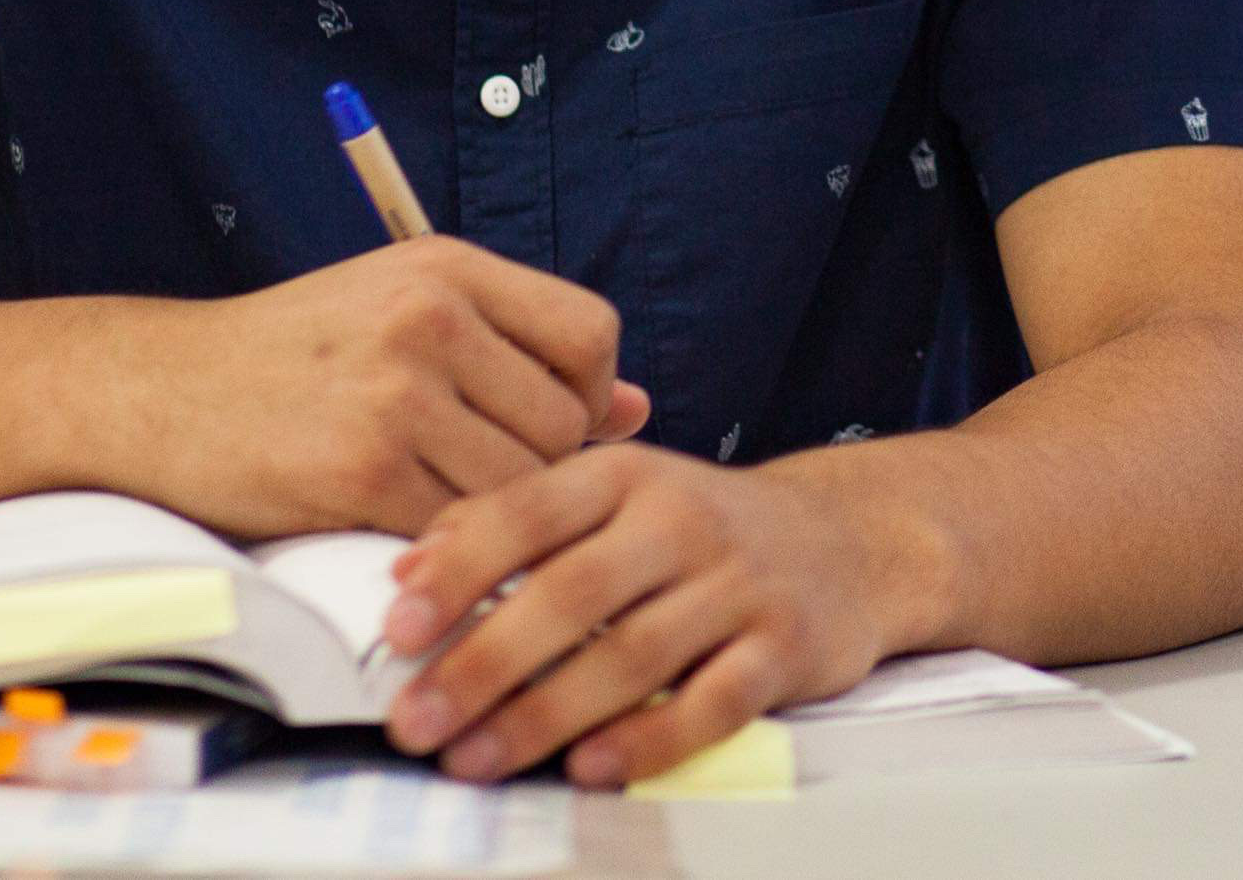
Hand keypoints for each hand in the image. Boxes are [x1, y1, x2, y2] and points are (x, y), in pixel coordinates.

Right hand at [93, 237, 651, 538]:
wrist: (152, 391)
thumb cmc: (291, 357)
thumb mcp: (403, 312)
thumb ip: (518, 351)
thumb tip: (638, 410)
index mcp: (447, 267)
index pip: (591, 334)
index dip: (590, 392)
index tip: (547, 421)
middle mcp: (430, 317)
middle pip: (565, 424)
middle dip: (540, 467)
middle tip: (475, 476)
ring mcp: (396, 395)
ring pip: (521, 485)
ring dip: (493, 514)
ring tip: (435, 498)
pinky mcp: (361, 471)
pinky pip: (460, 529)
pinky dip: (447, 545)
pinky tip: (402, 526)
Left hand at [376, 442, 918, 786]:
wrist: (846, 542)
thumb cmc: (699, 530)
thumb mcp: (614, 498)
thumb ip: (513, 521)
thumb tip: (406, 571)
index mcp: (628, 476)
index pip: (530, 513)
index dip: (458, 570)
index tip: (396, 628)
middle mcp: (684, 519)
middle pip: (573, 593)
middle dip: (483, 663)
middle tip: (415, 719)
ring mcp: (740, 584)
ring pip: (634, 654)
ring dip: (545, 715)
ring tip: (474, 759)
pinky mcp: (786, 646)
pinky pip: (714, 701)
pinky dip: (650, 739)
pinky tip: (591, 766)